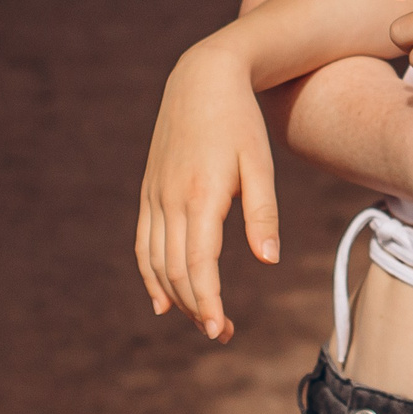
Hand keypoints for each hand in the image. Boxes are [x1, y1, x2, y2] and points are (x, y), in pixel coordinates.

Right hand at [135, 47, 278, 342]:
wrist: (202, 79)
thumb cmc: (241, 121)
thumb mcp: (261, 164)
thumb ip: (263, 213)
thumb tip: (268, 261)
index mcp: (201, 195)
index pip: (199, 264)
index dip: (208, 301)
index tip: (222, 330)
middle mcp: (170, 200)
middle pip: (176, 271)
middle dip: (197, 308)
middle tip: (222, 333)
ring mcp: (154, 197)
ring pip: (156, 262)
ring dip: (176, 298)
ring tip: (203, 321)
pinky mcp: (149, 193)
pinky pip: (144, 244)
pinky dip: (151, 276)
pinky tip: (163, 301)